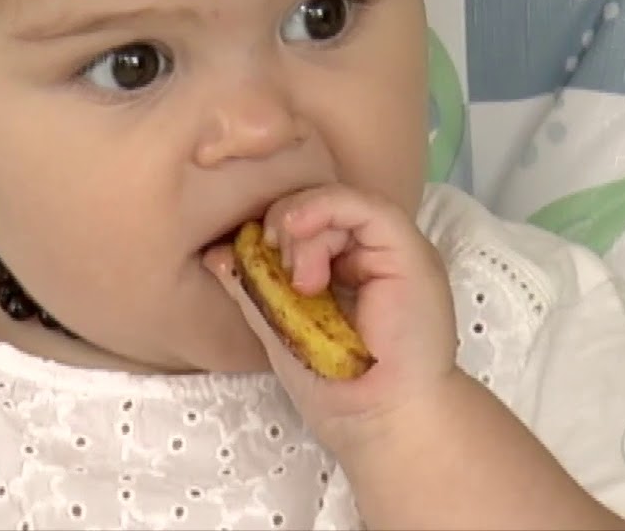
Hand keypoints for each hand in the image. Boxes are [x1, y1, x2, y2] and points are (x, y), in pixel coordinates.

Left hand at [206, 184, 457, 454]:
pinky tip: (298, 235)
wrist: (381, 423)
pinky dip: (324, 209)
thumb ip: (253, 290)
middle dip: (283, 225)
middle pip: (320, 206)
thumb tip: (216, 255)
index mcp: (346, 271)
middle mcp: (371, 256)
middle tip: (274, 267)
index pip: (306, 224)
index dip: (272, 228)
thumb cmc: (336, 388)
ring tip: (299, 280)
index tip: (248, 256)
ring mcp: (392, 252)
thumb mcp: (280, 329)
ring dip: (301, 227)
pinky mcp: (409, 252)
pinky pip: (365, 207)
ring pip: (338, 200)